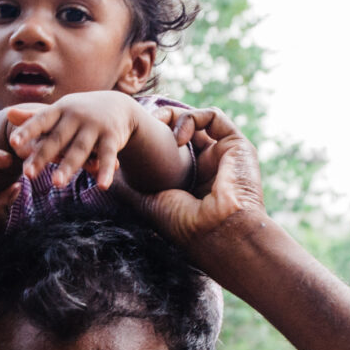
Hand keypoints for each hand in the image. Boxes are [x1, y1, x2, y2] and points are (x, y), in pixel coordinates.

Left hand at [7, 91, 145, 188]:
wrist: (119, 106)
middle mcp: (77, 116)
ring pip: (79, 149)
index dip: (27, 131)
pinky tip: (102, 187)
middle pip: (57, 139)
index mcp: (60, 110)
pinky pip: (107, 156)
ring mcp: (95, 126)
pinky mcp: (112, 138)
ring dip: (68, 166)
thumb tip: (8, 114)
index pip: (41, 121)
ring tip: (56, 183)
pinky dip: (105, 171)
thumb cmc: (80, 113)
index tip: (12, 142)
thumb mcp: (59, 112)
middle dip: (42, 156)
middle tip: (28, 175)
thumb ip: (34, 118)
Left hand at [120, 108, 264, 268]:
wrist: (218, 232)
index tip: (136, 139)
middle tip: (144, 126)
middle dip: (162, 124)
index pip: (171, 150)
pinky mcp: (237, 145)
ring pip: (198, 120)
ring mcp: (224, 155)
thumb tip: (112, 176)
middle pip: (184, 132)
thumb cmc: (184, 224)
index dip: (154, 139)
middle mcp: (209, 166)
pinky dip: (192, 117)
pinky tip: (177, 137)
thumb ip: (131, 188)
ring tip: (158, 125)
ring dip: (175, 117)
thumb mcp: (149, 203)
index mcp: (191, 181)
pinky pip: (214, 116)